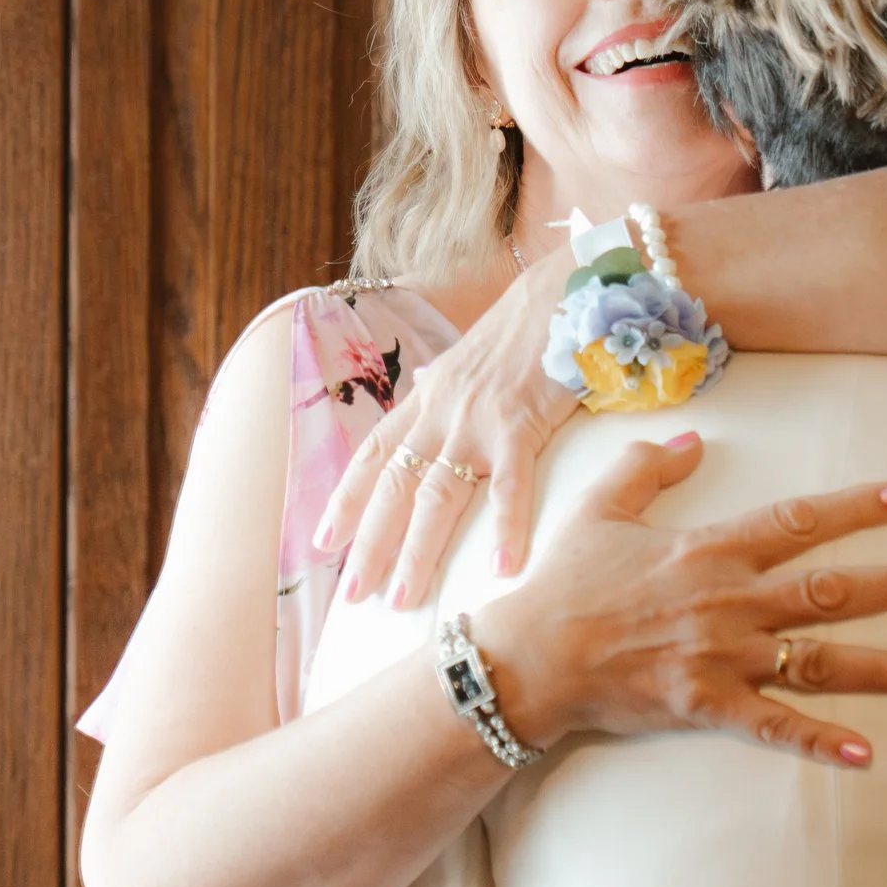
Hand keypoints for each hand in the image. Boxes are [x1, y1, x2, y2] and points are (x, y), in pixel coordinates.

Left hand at [315, 253, 577, 608]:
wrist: (565, 288)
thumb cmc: (526, 324)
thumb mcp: (472, 351)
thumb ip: (447, 378)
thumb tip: (427, 382)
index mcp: (429, 398)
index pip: (373, 456)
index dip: (345, 500)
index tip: (322, 541)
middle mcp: (441, 412)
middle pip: (394, 487)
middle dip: (369, 544)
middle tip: (352, 595)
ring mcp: (477, 420)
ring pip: (436, 495)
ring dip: (417, 551)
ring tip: (404, 598)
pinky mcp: (521, 422)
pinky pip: (510, 485)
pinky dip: (506, 528)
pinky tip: (501, 568)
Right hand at [467, 433, 886, 768]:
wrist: (528, 656)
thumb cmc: (563, 582)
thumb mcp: (600, 508)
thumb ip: (646, 468)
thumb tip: (690, 441)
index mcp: (709, 550)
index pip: (796, 521)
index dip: (853, 508)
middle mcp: (728, 601)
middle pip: (829, 590)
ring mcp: (722, 656)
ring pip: (818, 658)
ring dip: (881, 665)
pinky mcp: (706, 704)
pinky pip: (774, 726)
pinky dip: (819, 741)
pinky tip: (865, 752)